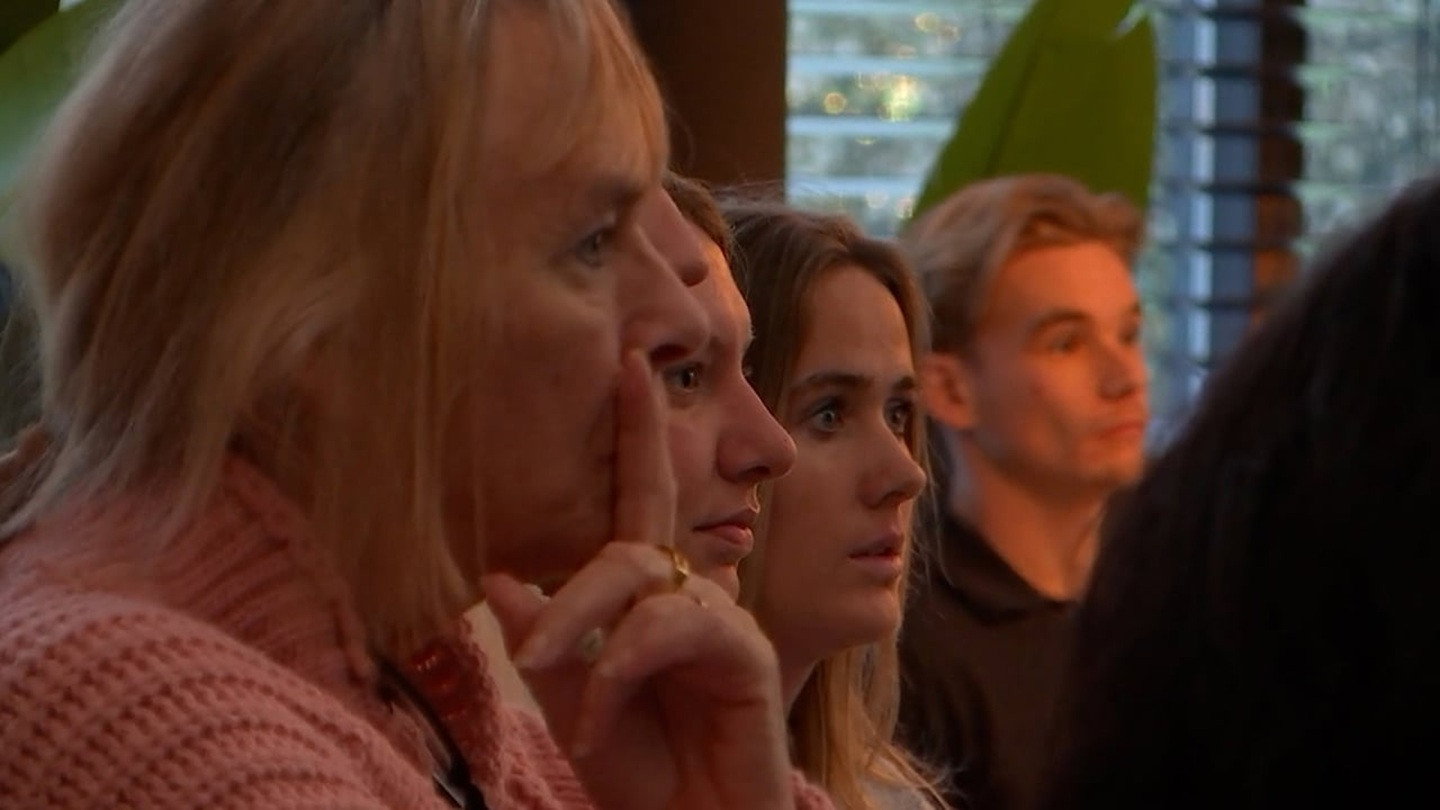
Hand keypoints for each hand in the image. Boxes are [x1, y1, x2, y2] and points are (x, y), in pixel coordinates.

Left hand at [485, 350, 794, 809]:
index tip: (630, 362)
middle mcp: (689, 595)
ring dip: (588, 629)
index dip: (638, 431)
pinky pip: (676, 626)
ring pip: (645, 580)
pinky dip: (627, 664)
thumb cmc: (640, 771)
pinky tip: (601, 717)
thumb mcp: (574, 706)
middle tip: (530, 649)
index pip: (642, 499)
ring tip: (560, 694)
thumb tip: (501, 575)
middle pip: (630, 544)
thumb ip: (547, 644)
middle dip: (575, 588)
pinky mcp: (749, 653)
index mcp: (648, 597)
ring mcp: (723, 620)